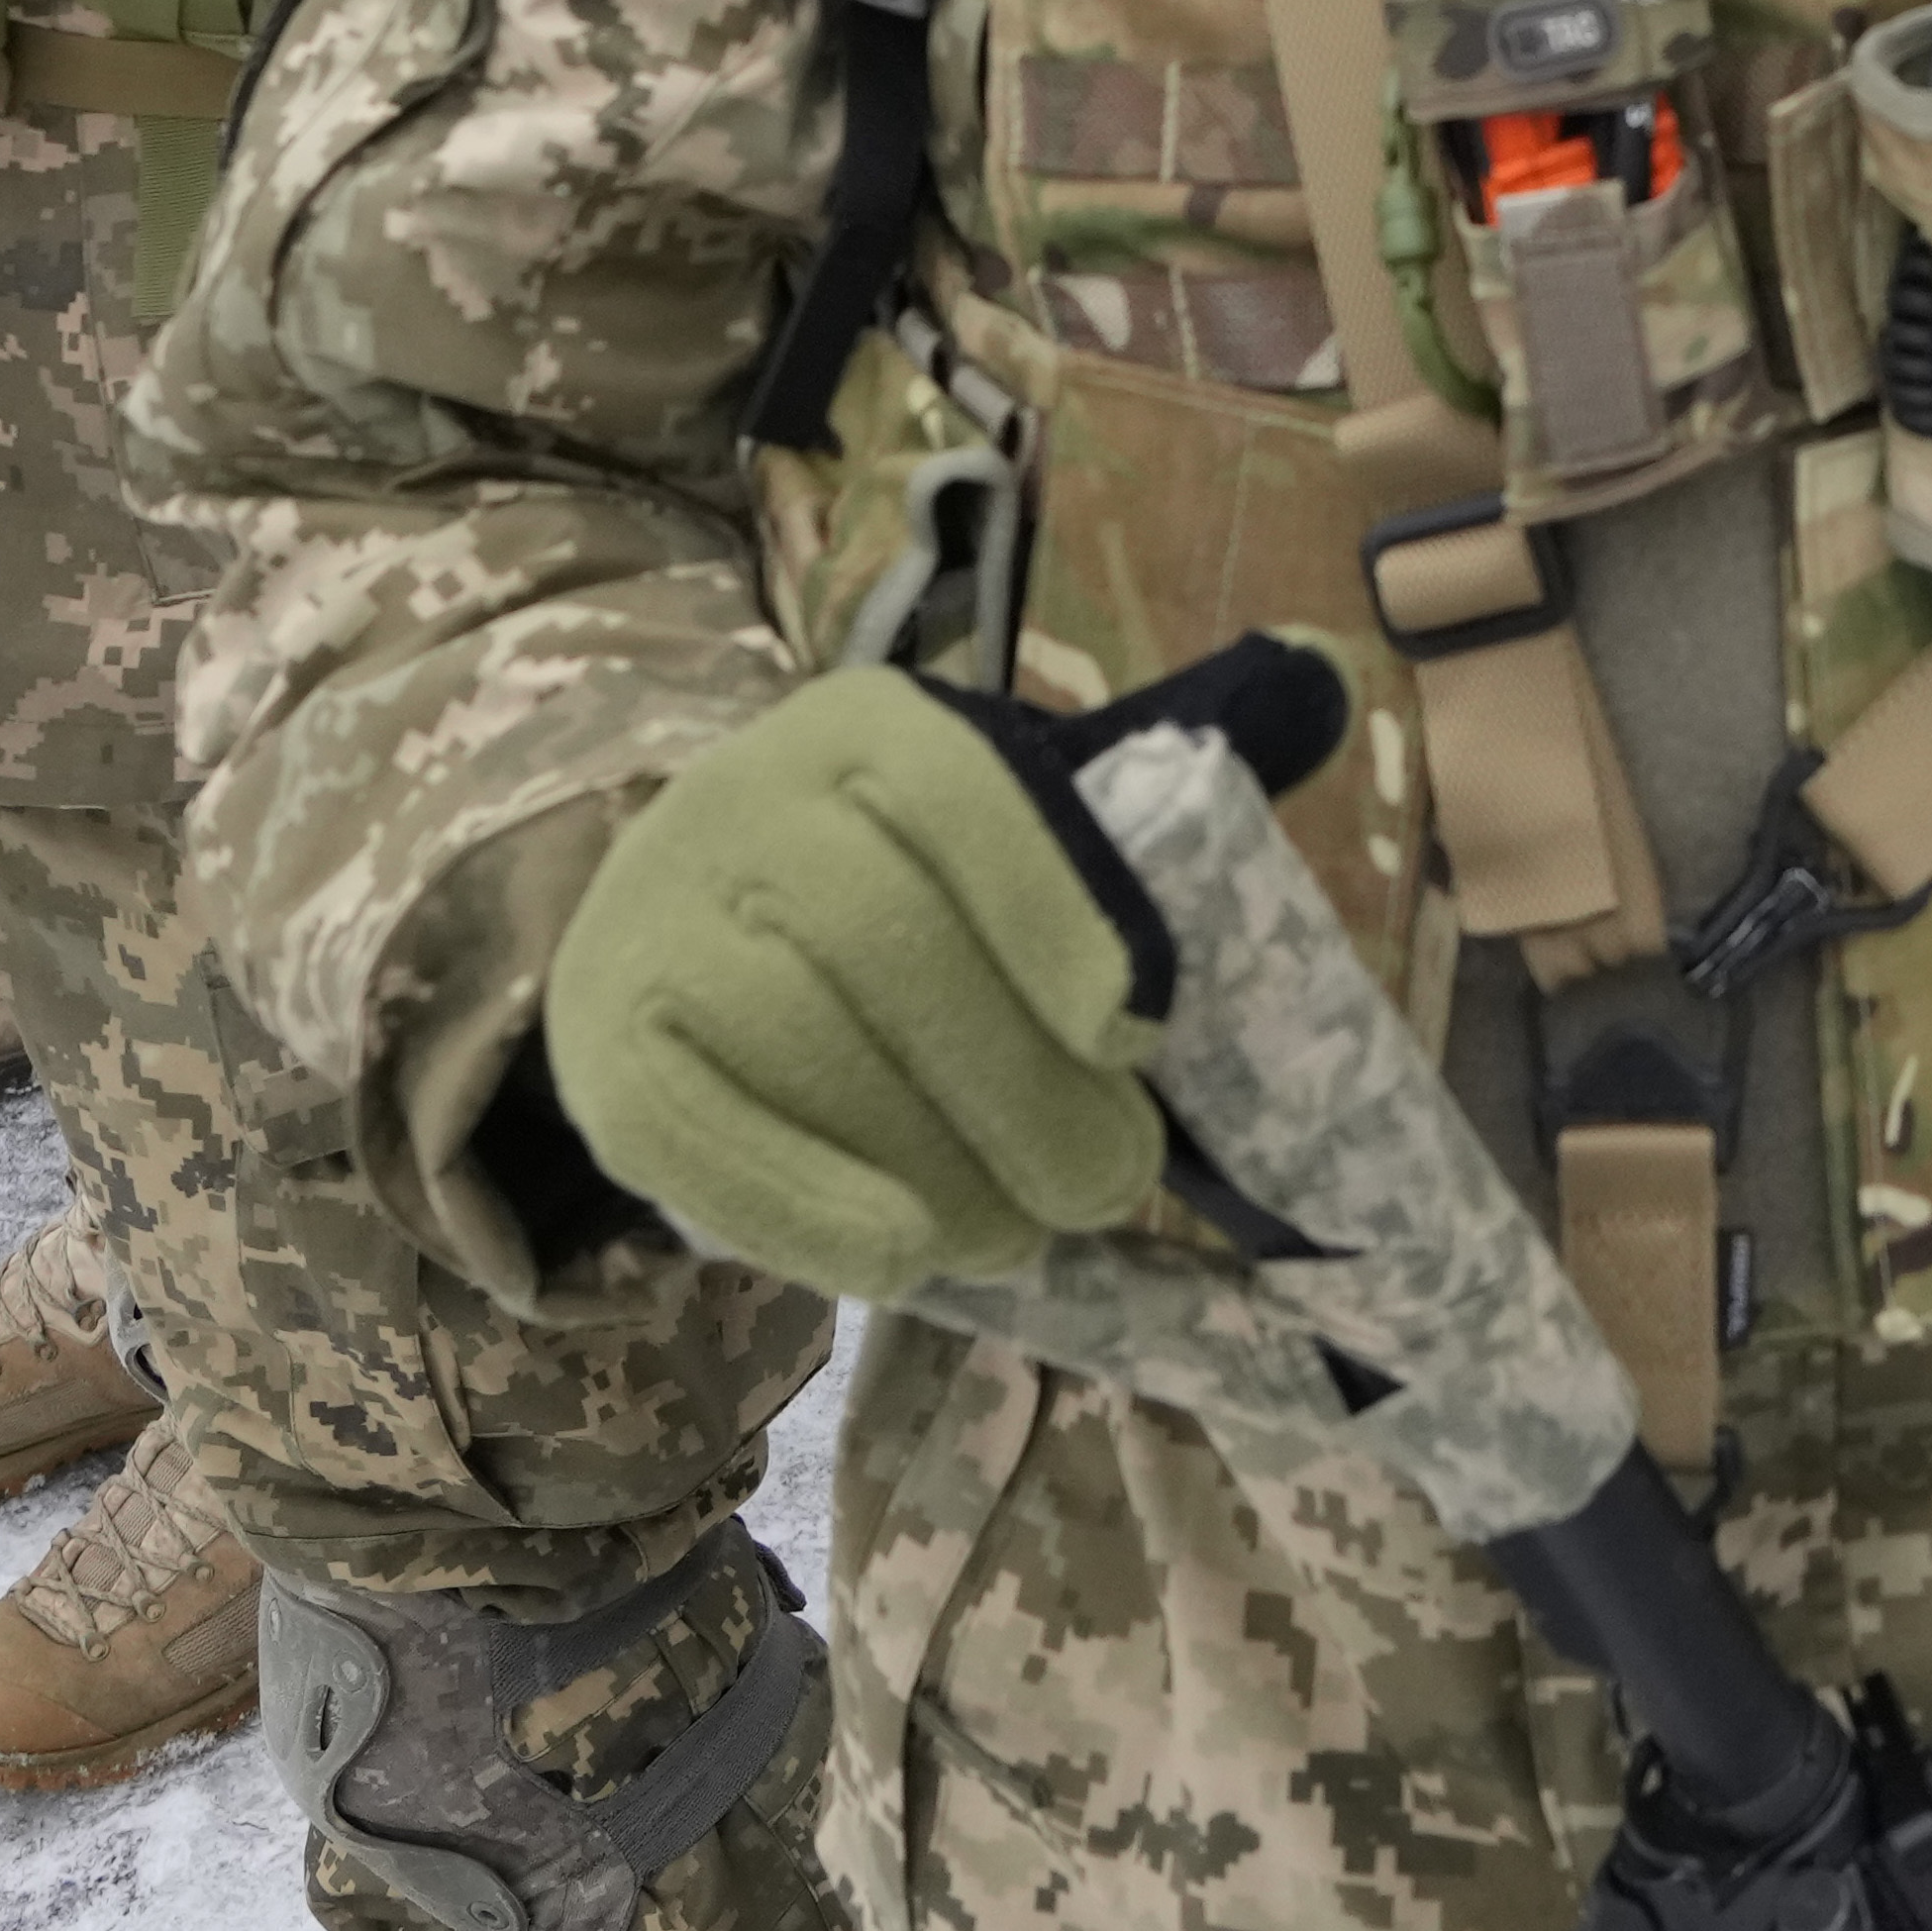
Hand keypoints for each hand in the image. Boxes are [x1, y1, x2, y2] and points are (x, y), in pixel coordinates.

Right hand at [538, 652, 1316, 1301]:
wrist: (688, 935)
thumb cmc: (910, 887)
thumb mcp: (1021, 811)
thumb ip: (1169, 755)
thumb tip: (1329, 674)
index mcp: (872, 727)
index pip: (962, 802)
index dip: (1055, 918)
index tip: (1139, 1033)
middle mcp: (744, 798)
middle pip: (883, 941)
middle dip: (1016, 1086)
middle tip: (1111, 1186)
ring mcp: (654, 918)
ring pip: (795, 1040)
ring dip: (927, 1160)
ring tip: (1020, 1233)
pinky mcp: (602, 1047)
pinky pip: (693, 1132)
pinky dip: (802, 1205)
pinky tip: (898, 1256)